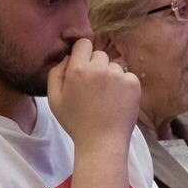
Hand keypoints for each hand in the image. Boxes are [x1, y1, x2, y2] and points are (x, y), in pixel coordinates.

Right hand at [47, 38, 139, 156]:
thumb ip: (55, 73)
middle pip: (99, 55)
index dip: (82, 54)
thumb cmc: (76, 123)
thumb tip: (67, 57)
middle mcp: (99, 68)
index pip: (84, 43)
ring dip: (110, 76)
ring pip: (114, 66)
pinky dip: (123, 86)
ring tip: (105, 98)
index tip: (83, 66)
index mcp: (78, 70)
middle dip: (96, 67)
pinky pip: (127, 76)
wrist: (102, 143)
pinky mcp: (133, 83)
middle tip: (93, 89)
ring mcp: (118, 75)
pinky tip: (116, 102)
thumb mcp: (54, 100)